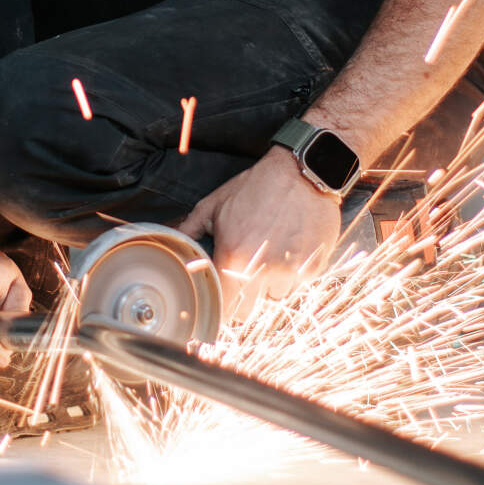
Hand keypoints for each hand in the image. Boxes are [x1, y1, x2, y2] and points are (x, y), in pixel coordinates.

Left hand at [178, 146, 339, 310]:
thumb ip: (189, 230)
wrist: (302, 173)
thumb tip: (170, 242)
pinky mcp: (313, 268)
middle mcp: (262, 270)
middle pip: (248, 311)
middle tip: (245, 272)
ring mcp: (290, 271)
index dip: (221, 305)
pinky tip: (289, 247)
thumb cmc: (256, 187)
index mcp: (233, 256)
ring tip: (270, 253)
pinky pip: (298, 283)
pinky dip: (292, 272)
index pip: (223, 308)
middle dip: (244, 297)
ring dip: (270, 284)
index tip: (223, 298)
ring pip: (275, 297)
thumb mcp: (215, 204)